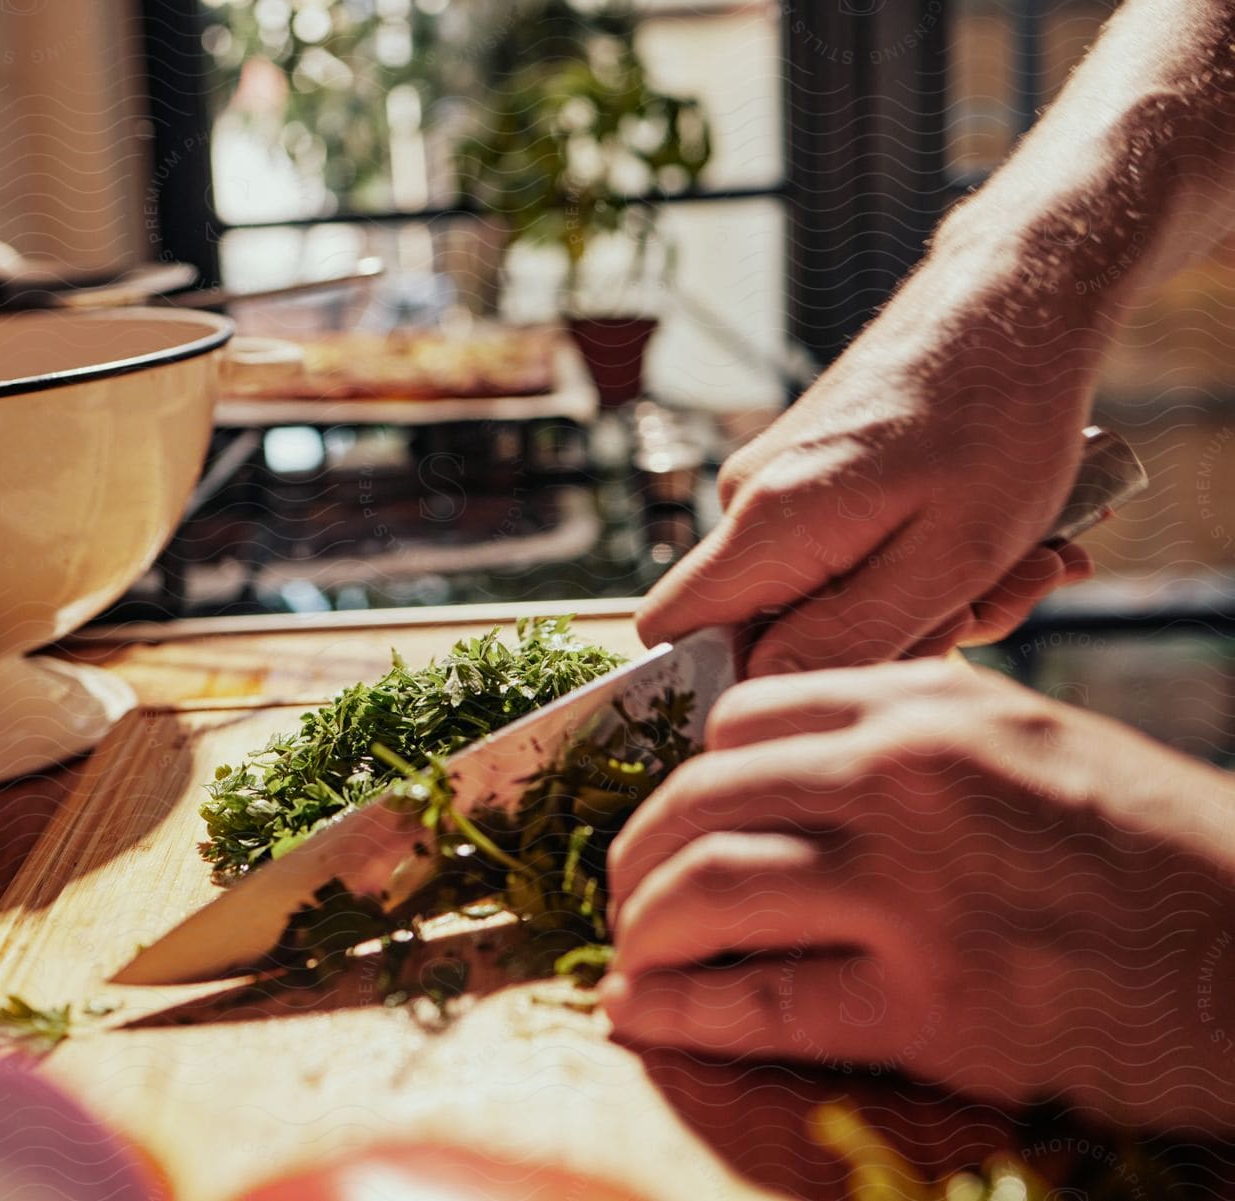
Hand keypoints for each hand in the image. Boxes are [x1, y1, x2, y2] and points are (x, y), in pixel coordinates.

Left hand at [602, 660, 1234, 1131]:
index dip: (687, 772)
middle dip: (637, 852)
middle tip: (620, 894)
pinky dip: (682, 1010)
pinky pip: (759, 1000)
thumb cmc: (1160, 854)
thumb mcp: (1038, 746)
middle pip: (702, 797)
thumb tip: (797, 768)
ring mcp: (915, 889)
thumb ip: (918, 743)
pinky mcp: (932, 1004)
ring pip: (707, 886)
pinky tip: (647, 1016)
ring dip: (643, 929)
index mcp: (931, 712)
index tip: (672, 815)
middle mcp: (908, 781)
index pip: (745, 716)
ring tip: (630, 956)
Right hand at [636, 244, 1101, 674]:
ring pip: (819, 595)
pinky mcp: (808, 473)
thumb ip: (845, 638)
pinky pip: (842, 555)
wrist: (1014, 301)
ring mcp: (775, 483)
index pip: (670, 637)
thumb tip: (764, 688)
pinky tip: (993, 539)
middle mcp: (747, 502)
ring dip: (920, 602)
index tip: (834, 689)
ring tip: (1015, 561)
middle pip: (764, 629)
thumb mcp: (946, 559)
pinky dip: (918, 562)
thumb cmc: (997, 423)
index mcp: (766, 527)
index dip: (731, 684)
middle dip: (875, 644)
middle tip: (985, 609)